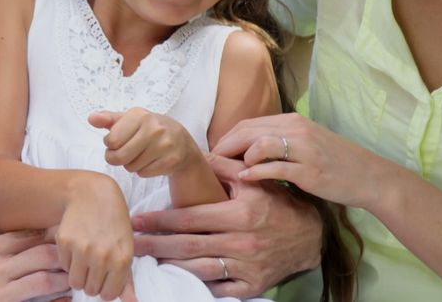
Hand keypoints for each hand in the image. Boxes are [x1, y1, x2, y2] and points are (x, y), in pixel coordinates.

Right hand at [0, 229, 68, 301]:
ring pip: (44, 280)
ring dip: (64, 278)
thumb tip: (13, 236)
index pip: (27, 235)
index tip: (66, 230)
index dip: (50, 233)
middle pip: (42, 253)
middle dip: (64, 253)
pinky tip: (64, 300)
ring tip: (75, 277)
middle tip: (78, 253)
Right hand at [56, 175, 134, 299]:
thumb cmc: (114, 222)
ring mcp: (82, 249)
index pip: (109, 295)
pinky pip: (63, 266)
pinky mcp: (65, 242)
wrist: (92, 194)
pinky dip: (68, 260)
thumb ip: (127, 279)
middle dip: (91, 282)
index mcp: (122, 259)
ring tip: (84, 258)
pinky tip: (76, 245)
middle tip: (94, 265)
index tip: (105, 278)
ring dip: (78, 274)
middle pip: (90, 290)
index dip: (106, 288)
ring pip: (75, 282)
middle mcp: (102, 256)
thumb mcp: (126, 247)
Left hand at [89, 107, 200, 176]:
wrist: (182, 141)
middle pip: (120, 156)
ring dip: (131, 164)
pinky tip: (151, 161)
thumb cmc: (149, 129)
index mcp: (140, 115)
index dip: (110, 144)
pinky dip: (143, 170)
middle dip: (117, 158)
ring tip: (140, 155)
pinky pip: (144, 173)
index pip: (111, 140)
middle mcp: (154, 128)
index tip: (117, 141)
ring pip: (131, 167)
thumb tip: (91, 118)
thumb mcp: (130, 120)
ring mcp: (164, 145)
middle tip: (122, 153)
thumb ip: (109, 119)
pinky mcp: (171, 160)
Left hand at [130, 154, 321, 297]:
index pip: (191, 218)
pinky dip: (198, 285)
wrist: (310, 237)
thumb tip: (196, 153)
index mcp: (239, 214)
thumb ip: (224, 167)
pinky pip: (219, 288)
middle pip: (188, 246)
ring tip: (148, 261)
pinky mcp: (252, 285)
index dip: (161, 220)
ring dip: (171, 266)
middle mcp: (241, 242)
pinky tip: (178, 280)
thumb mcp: (254, 181)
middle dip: (155, 245)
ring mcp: (247, 267)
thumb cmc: (278, 205)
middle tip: (131, 243)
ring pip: (199, 268)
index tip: (139, 219)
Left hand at [214, 113, 398, 209]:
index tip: (214, 153)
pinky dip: (255, 173)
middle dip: (225, 147)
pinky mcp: (308, 171)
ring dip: (238, 158)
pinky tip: (245, 180)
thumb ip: (278, 141)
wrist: (369, 176)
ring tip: (228, 172)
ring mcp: (303, 149)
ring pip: (258, 145)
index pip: (248, 124)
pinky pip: (274, 168)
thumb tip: (246, 148)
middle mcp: (296, 129)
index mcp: (292, 121)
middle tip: (210, 164)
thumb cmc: (334, 162)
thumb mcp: (305, 143)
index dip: (227, 138)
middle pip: (247, 131)